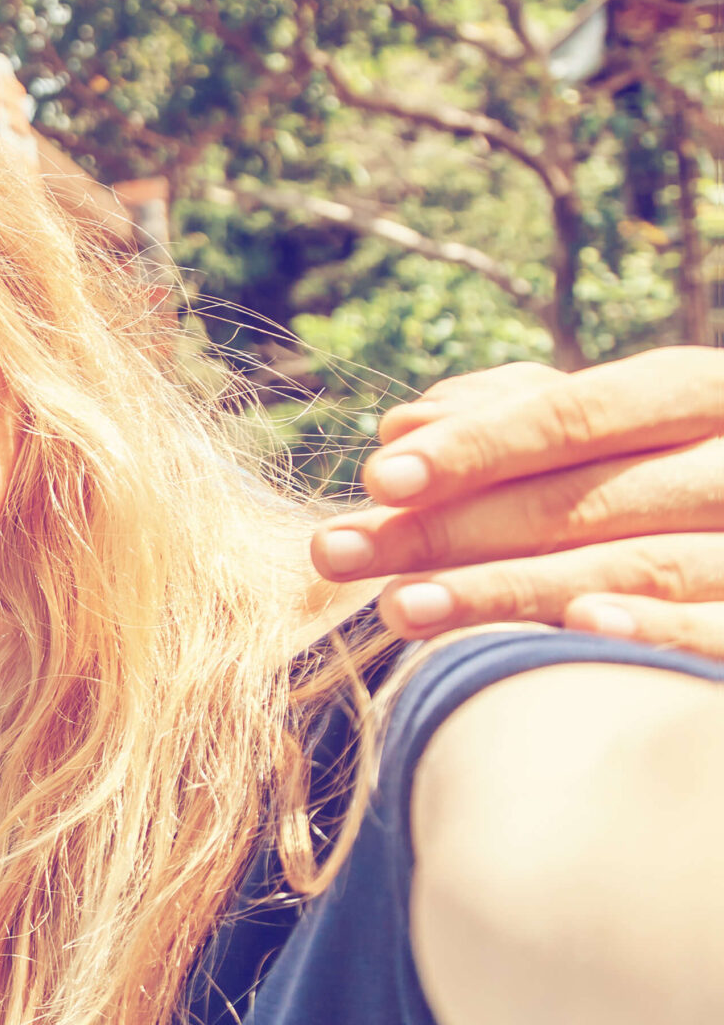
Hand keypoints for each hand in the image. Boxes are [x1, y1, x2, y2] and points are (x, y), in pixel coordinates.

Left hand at [310, 349, 723, 658]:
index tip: (378, 478)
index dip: (479, 445)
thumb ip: (512, 413)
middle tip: (337, 554)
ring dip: (511, 589)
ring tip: (401, 607)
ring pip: (639, 566)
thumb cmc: (675, 465)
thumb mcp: (613, 420)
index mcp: (700, 393)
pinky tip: (577, 628)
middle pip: (585, 498)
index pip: (576, 415)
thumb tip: (403, 425)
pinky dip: (657, 630)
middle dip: (451, 528)